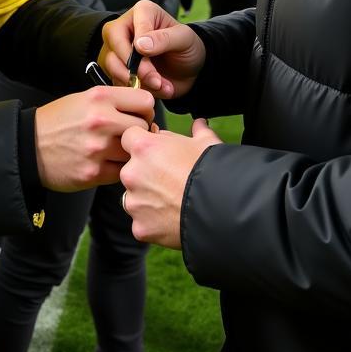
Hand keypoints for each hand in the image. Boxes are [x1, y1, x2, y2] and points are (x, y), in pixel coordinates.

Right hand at [34, 86, 154, 191]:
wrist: (29, 146)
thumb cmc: (59, 120)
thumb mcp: (85, 98)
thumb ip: (115, 101)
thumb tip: (146, 110)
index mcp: (100, 97)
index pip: (146, 101)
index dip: (145, 109)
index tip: (139, 115)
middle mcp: (101, 121)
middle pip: (144, 127)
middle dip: (141, 131)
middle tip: (129, 135)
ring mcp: (98, 148)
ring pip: (135, 151)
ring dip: (130, 152)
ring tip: (117, 149)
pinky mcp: (93, 173)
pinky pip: (121, 171)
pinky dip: (118, 168)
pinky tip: (106, 162)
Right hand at [99, 0, 205, 99]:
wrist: (189, 70)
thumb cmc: (187, 47)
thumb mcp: (184, 39)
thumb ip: (164, 39)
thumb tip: (139, 45)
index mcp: (141, 12)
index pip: (125, 28)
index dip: (135, 46)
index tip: (151, 56)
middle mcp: (124, 28)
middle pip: (113, 48)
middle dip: (135, 68)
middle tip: (156, 80)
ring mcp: (118, 50)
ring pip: (112, 66)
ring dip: (138, 81)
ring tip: (161, 85)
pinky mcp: (118, 70)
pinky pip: (118, 82)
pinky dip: (137, 90)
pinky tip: (156, 89)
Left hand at [120, 118, 220, 248]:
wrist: (221, 209)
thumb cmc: (212, 171)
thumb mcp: (206, 143)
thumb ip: (197, 130)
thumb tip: (199, 124)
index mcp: (144, 147)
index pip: (129, 137)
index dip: (143, 142)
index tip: (155, 150)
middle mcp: (132, 173)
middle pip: (131, 169)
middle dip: (145, 172)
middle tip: (170, 179)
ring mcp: (134, 202)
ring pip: (134, 196)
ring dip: (147, 198)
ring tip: (173, 200)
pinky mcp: (139, 227)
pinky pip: (141, 221)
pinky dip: (153, 221)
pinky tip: (172, 218)